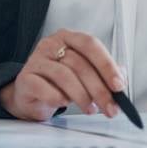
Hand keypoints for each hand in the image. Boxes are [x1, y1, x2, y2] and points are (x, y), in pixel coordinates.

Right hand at [0, 28, 125, 121]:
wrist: (29, 95)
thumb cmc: (58, 83)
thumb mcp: (83, 74)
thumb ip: (102, 73)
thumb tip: (121, 79)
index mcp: (68, 38)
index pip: (90, 44)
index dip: (106, 64)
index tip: (118, 85)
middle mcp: (51, 44)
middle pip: (79, 64)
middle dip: (99, 89)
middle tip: (109, 107)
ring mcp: (36, 60)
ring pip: (64, 76)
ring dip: (82, 96)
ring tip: (90, 109)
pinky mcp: (25, 78)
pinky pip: (44, 88)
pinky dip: (57, 98)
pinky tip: (64, 104)